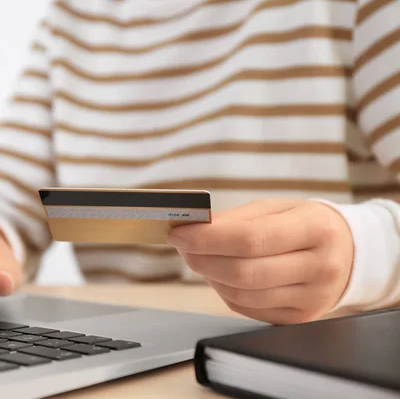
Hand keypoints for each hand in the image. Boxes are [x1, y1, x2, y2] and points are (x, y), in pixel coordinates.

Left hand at [167, 199, 353, 324]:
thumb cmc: (305, 224)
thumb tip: (194, 230)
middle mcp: (320, 267)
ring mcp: (313, 298)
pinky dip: (225, 292)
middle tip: (183, 246)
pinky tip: (220, 275)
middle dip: (202, 259)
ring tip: (200, 258)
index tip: (179, 233)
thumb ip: (236, 219)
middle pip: (244, 272)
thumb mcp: (277, 208)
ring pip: (242, 295)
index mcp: (316, 229)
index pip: (251, 239)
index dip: (208, 238)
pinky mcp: (300, 318)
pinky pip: (248, 309)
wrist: (348, 253)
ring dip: (210, 276)